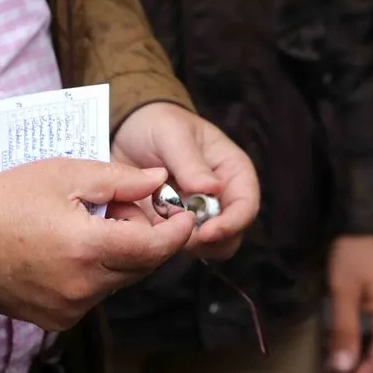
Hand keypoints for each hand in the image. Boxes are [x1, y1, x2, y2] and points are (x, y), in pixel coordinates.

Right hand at [0, 158, 194, 329]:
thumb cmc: (10, 199)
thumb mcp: (66, 174)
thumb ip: (120, 180)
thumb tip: (160, 181)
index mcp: (88, 247)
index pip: (154, 248)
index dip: (176, 232)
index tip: (183, 215)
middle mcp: (83, 286)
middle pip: (140, 266)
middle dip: (145, 238)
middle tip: (122, 208)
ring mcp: (70, 308)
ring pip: (118, 282)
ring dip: (120, 256)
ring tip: (90, 227)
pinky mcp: (58, 319)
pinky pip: (94, 296)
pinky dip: (96, 274)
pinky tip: (72, 252)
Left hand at [111, 103, 258, 259]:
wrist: (126, 132)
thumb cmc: (159, 125)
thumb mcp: (173, 134)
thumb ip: (191, 162)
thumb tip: (211, 189)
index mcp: (232, 172)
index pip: (246, 205)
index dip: (232, 223)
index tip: (207, 232)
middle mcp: (220, 199)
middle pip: (230, 235)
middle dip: (206, 240)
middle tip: (177, 232)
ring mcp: (196, 216)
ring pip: (204, 247)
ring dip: (181, 242)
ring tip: (156, 223)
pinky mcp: (173, 227)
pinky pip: (174, 246)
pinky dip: (161, 243)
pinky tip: (144, 226)